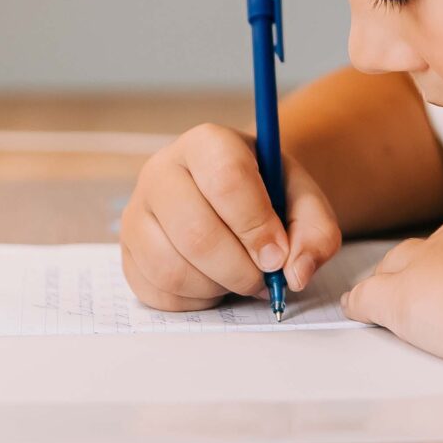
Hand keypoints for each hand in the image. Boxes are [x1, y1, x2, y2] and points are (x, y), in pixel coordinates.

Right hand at [121, 123, 341, 309]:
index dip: (257, 226)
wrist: (231, 198)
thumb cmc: (267, 195)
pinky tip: (214, 282)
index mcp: (207, 143)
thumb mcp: (303, 200)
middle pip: (196, 232)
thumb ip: (315, 231)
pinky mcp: (127, 252)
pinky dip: (194, 299)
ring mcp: (136, 213)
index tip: (278, 255)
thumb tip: (296, 274)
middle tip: (264, 278)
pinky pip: (156, 291)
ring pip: (171, 267)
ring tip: (240, 277)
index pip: (227, 180)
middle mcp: (161, 171)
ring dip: (218, 287)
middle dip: (240, 269)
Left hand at [342, 204, 442, 364]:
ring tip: (387, 289)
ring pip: (400, 264)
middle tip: (435, 283)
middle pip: (441, 246)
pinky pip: (369, 297)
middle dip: (437, 264)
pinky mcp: (397, 300)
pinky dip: (360, 305)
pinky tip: (352, 310)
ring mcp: (429, 264)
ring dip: (395, 279)